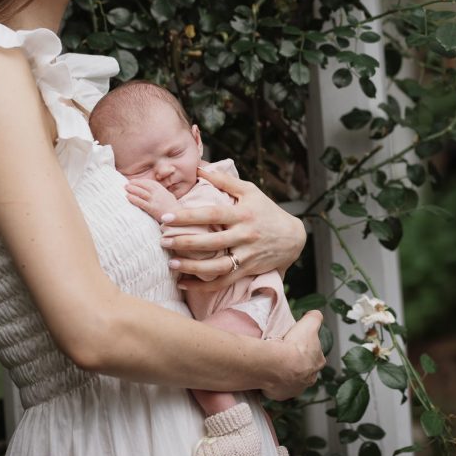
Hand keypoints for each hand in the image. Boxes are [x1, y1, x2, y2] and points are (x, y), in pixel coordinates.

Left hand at [125, 179, 178, 220]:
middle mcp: (159, 194)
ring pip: (141, 192)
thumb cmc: (173, 209)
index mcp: (162, 190)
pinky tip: (128, 197)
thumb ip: (161, 193)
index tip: (134, 181)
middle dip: (135, 184)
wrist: (178, 218)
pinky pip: (141, 202)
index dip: (141, 181)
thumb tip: (154, 192)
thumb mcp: (169, 197)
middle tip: (127, 184)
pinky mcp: (153, 208)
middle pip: (144, 186)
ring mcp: (155, 200)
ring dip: (132, 189)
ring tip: (126, 188)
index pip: (150, 183)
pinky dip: (133, 199)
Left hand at [160, 167, 305, 291]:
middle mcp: (245, 235)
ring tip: (171, 264)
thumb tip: (199, 168)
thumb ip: (224, 181)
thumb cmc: (266, 210)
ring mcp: (247, 255)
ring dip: (193, 267)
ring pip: (217, 266)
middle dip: (185, 243)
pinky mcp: (248, 270)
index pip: (212, 214)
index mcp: (243, 214)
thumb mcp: (250, 191)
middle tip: (163, 241)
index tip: (166, 218)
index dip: (189, 217)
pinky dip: (203, 286)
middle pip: (212, 242)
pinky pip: (224, 281)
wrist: (293, 237)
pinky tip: (184, 284)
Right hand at [262, 311, 325, 400]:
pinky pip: (277, 388)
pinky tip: (268, 373)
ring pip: (291, 380)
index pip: (314, 354)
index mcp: (318, 362)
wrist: (277, 365)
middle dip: (296, 363)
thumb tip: (315, 315)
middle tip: (284, 354)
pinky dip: (273, 382)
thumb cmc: (295, 345)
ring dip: (284, 374)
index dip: (305, 349)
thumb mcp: (309, 323)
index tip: (295, 344)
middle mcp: (310, 379)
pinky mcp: (281, 395)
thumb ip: (315, 317)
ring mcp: (295, 389)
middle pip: (304, 369)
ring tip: (274, 364)